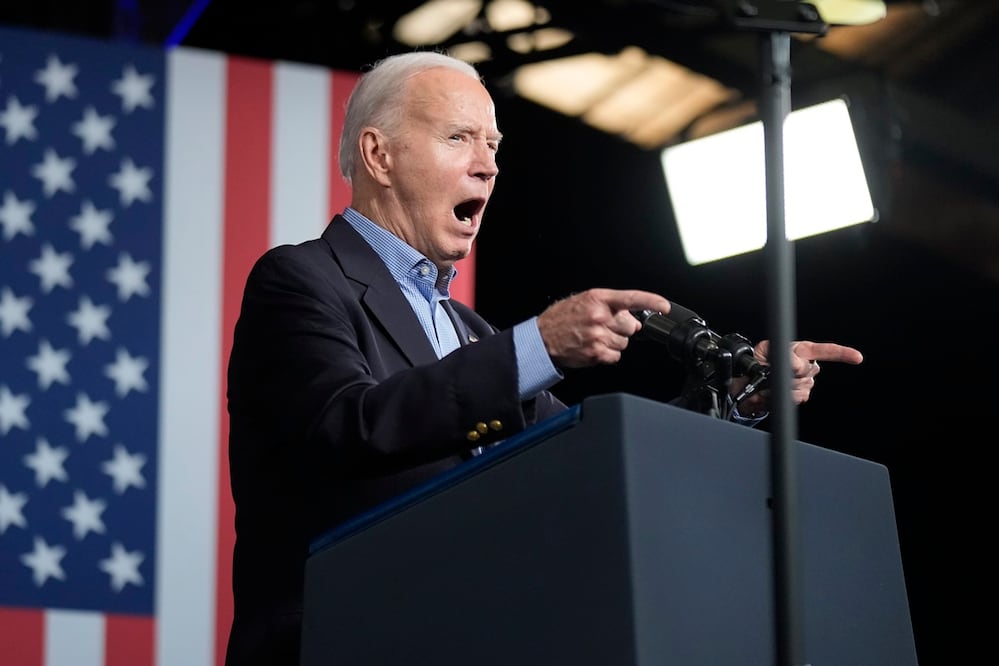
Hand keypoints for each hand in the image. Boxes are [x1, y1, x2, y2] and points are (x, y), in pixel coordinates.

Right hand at [537, 288, 670, 367]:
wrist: (542, 338)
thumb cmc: (561, 318)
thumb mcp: (583, 301)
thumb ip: (608, 305)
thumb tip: (632, 316)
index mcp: (597, 299)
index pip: (631, 299)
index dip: (651, 301)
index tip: (664, 306)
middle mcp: (599, 316)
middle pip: (630, 326)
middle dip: (622, 328)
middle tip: (605, 327)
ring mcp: (598, 336)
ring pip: (624, 343)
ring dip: (614, 342)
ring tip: (595, 338)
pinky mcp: (596, 353)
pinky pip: (616, 356)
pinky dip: (608, 354)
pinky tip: (594, 348)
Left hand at [738, 339, 863, 413]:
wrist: (749, 384)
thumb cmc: (757, 362)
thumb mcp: (765, 351)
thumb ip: (784, 354)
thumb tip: (800, 364)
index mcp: (800, 351)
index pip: (825, 350)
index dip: (842, 353)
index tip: (857, 357)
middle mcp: (806, 366)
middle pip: (810, 370)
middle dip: (792, 371)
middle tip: (773, 370)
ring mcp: (805, 382)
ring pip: (803, 385)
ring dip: (785, 384)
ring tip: (772, 380)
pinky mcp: (801, 396)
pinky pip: (799, 396)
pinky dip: (786, 394)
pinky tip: (776, 390)